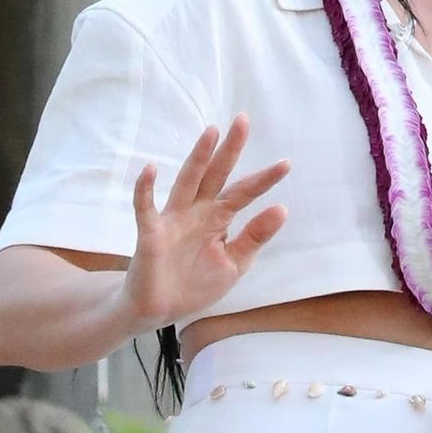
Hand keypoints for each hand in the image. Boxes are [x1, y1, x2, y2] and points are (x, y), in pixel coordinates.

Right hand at [118, 114, 289, 327]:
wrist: (159, 310)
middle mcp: (196, 212)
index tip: (286, 163)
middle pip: (215, 175)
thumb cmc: (195, 285)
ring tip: (211, 133)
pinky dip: (146, 189)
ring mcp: (173, 220)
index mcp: (218, 219)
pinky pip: (145, 208)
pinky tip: (150, 169)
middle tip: (243, 121)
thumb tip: (282, 208)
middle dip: (229, 150)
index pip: (243, 193)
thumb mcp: (234, 264)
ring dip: (198, 158)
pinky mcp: (151, 234)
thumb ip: (254, 237)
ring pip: (187, 182)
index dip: (263, 179)